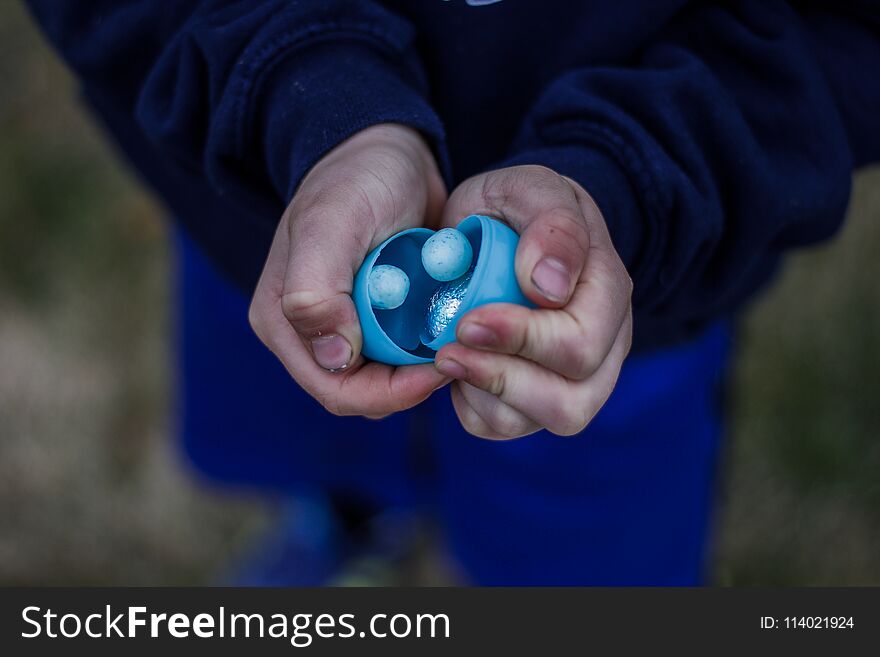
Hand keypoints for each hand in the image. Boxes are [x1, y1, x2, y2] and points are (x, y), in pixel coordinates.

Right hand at [249, 124, 448, 416]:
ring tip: (458, 338)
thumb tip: (333, 359)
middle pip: (362, 394)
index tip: (439, 364)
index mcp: (283, 321)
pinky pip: (404, 359)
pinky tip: (455, 330)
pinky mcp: (378, 323)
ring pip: (387, 382)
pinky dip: (429, 352)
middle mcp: (310, 335)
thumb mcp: (332, 223)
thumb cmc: (355, 180)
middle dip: (409, 386)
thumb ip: (315, 290)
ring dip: (422, 371)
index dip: (388, 392)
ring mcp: (346, 330)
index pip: (335, 388)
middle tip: (458, 354)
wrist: (387, 153)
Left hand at [434, 166, 632, 438]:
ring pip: (540, 423)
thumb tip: (550, 286)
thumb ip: (551, 224)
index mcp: (607, 293)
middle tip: (447, 347)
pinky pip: (505, 426)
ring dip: (485, 395)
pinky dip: (474, 406)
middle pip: (571, 403)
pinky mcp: (535, 400)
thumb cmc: (517, 209)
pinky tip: (461, 368)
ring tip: (448, 355)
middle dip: (500, 377)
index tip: (468, 320)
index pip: (580, 344)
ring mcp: (575, 380)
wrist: (504, 229)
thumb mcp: (529, 189)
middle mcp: (604, 347)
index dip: (522, 341)